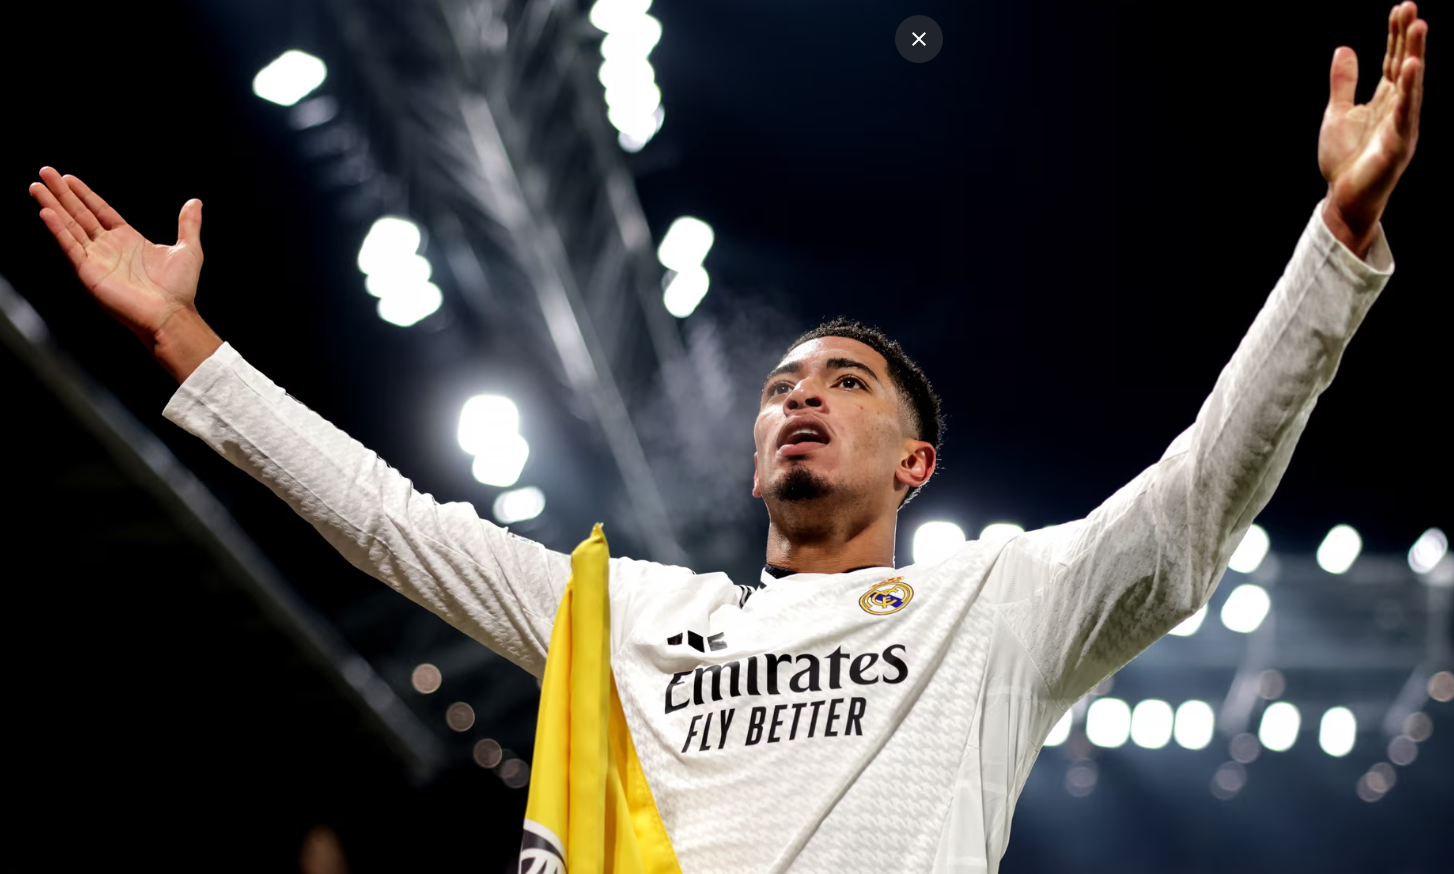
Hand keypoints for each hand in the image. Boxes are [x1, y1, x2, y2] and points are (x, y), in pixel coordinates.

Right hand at [29, 167, 204, 343]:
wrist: (171, 314)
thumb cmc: (179, 289)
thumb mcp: (188, 249)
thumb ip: (188, 224)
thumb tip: (195, 203)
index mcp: (128, 240)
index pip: (100, 211)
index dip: (84, 194)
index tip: (69, 178)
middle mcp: (109, 247)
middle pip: (80, 214)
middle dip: (62, 193)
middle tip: (45, 172)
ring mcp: (96, 259)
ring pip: (69, 226)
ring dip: (52, 206)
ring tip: (36, 187)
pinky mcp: (89, 272)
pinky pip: (70, 246)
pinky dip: (57, 229)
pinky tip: (47, 212)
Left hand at [1319, 2, 1427, 256]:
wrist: (1343, 197)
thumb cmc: (1344, 159)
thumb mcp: (1338, 113)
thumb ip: (1343, 83)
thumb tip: (1345, 48)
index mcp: (1384, 100)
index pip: (1392, 60)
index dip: (1395, 35)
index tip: (1399, 8)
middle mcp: (1397, 108)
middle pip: (1404, 65)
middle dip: (1408, 37)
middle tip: (1411, 7)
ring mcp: (1401, 124)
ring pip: (1411, 84)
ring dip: (1414, 55)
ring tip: (1419, 26)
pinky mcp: (1399, 142)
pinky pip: (1406, 112)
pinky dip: (1408, 90)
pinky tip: (1411, 67)